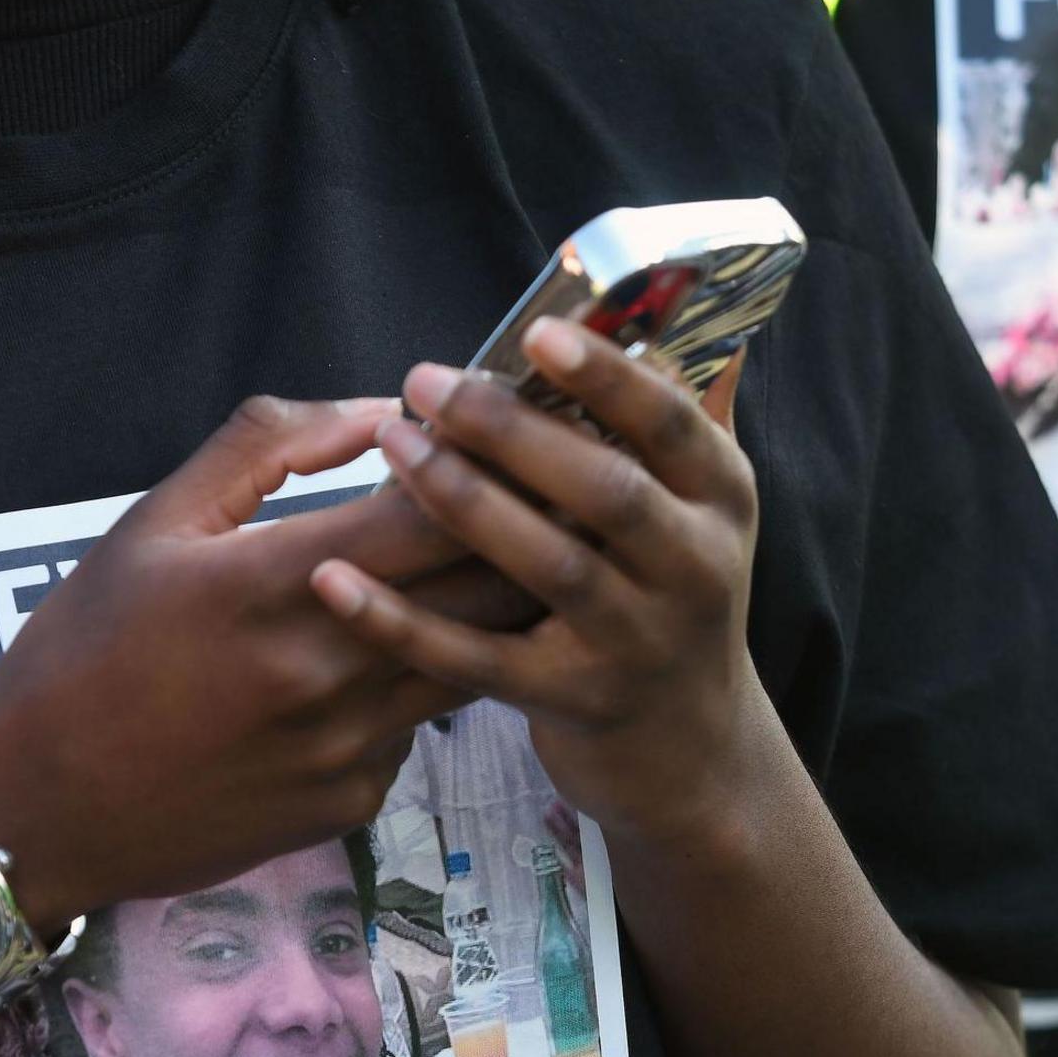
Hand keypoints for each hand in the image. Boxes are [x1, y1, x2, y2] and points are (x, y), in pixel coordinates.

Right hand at [0, 395, 487, 927]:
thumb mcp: (156, 522)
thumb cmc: (82, 653)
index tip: (501, 438)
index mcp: (279, 584)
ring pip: (475, 661)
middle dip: (520, 536)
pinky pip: (415, 727)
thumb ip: (271, 446)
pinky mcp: (353, 801)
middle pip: (490, 591)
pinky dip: (411, 688)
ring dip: (487, 613)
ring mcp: (350, 747)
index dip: (490, 467)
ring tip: (481, 572)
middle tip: (529, 498)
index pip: (443, 513)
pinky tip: (373, 671)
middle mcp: (330, 671)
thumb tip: (383, 410)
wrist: (37, 812)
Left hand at [310, 323, 768, 854]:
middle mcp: (693, 569)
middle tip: (429, 383)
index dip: (607, 376)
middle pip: (604, 490)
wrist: (691, 754)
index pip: (670, 423)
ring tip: (393, 447)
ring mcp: (636, 642)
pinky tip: (336, 583)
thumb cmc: (673, 601)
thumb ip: (686, 413)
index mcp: (720, 500)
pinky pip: (476, 661)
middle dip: (514, 432)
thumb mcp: (704, 510)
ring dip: (465, 502)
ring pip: (547, 566)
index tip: (536, 331)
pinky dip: (404, 623)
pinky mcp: (574, 704)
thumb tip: (673, 302)